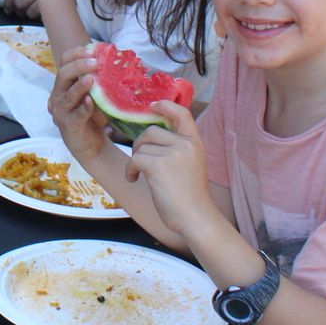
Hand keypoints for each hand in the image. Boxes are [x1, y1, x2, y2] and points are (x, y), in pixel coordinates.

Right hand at [49, 45, 109, 161]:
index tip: (91, 49)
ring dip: (79, 86)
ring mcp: (61, 110)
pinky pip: (75, 115)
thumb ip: (102, 80)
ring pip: (67, 94)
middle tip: (95, 63)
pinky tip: (90, 103)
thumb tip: (120, 60)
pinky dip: (83, 108)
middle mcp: (59, 94)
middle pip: (63, 74)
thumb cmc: (94, 116)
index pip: (64, 61)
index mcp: (65, 83)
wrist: (91, 144)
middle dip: (78, 66)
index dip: (75, 53)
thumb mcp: (98, 95)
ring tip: (91, 79)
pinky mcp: (68, 125)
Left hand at [125, 103, 216, 239]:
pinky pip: (134, 159)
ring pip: (141, 145)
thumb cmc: (189, 196)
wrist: (195, 218)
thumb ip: (177, 148)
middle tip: (141, 163)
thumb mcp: (190, 164)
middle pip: (150, 131)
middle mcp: (185, 144)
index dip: (166, 105)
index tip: (153, 106)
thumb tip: (151, 135)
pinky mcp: (158, 165)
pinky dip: (130, 170)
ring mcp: (173, 154)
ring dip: (135, 160)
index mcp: (195, 143)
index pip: (182, 113)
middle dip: (140, 145)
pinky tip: (133, 180)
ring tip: (139, 175)